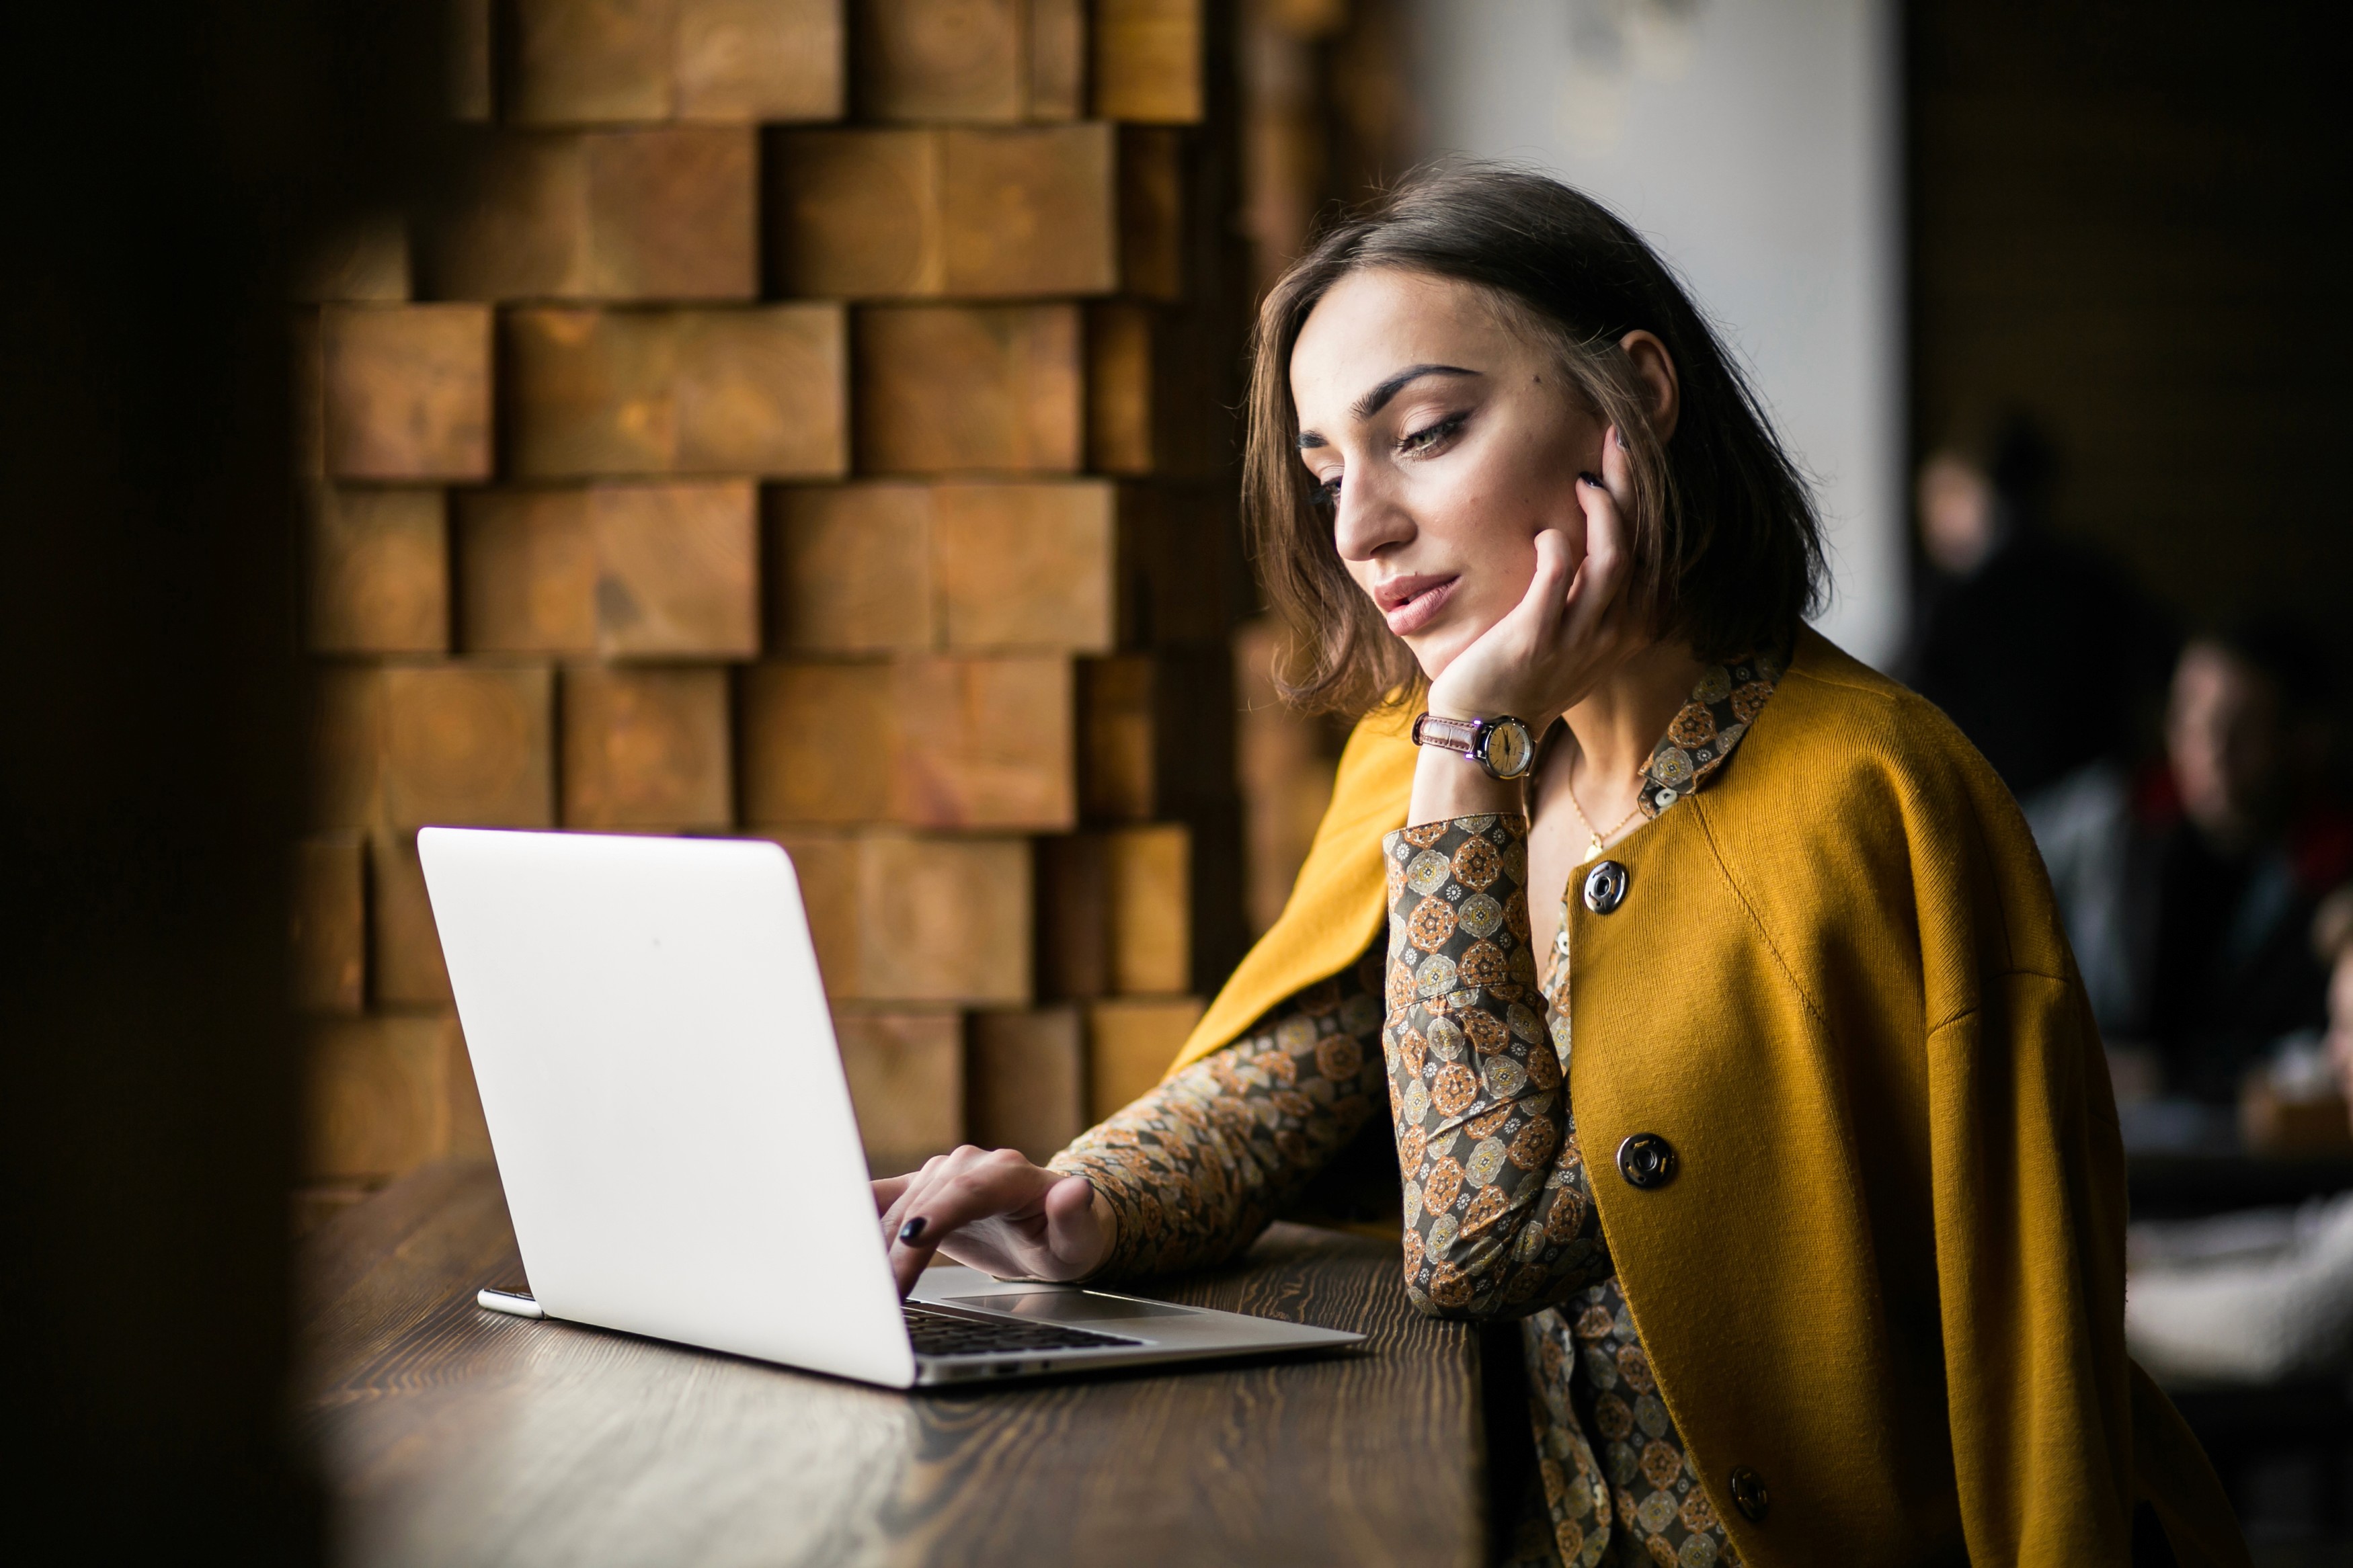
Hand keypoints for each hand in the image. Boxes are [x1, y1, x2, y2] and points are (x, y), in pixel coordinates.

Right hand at [871, 1146, 1114, 1296]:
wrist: (1050, 1225)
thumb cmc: (1065, 1236)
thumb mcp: (1080, 1239)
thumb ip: (1075, 1216)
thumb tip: (1075, 1190)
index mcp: (1007, 1174)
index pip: (967, 1191)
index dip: (938, 1213)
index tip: (912, 1238)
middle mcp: (969, 1165)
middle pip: (924, 1207)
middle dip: (899, 1252)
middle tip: (881, 1294)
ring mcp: (940, 1176)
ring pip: (898, 1210)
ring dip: (874, 1247)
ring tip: (857, 1286)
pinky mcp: (921, 1191)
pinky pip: (881, 1198)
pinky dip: (854, 1214)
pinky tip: (827, 1232)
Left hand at [1424, 424, 1639, 724]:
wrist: (1487, 729)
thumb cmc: (1524, 673)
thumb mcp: (1574, 634)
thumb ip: (1588, 591)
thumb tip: (1581, 536)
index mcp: (1629, 624)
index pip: (1651, 548)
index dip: (1647, 497)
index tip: (1632, 451)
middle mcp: (1614, 629)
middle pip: (1640, 543)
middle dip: (1632, 485)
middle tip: (1617, 436)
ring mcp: (1579, 636)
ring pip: (1613, 559)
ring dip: (1603, 512)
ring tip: (1585, 480)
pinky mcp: (1536, 638)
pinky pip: (1556, 580)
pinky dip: (1555, 548)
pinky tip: (1544, 534)